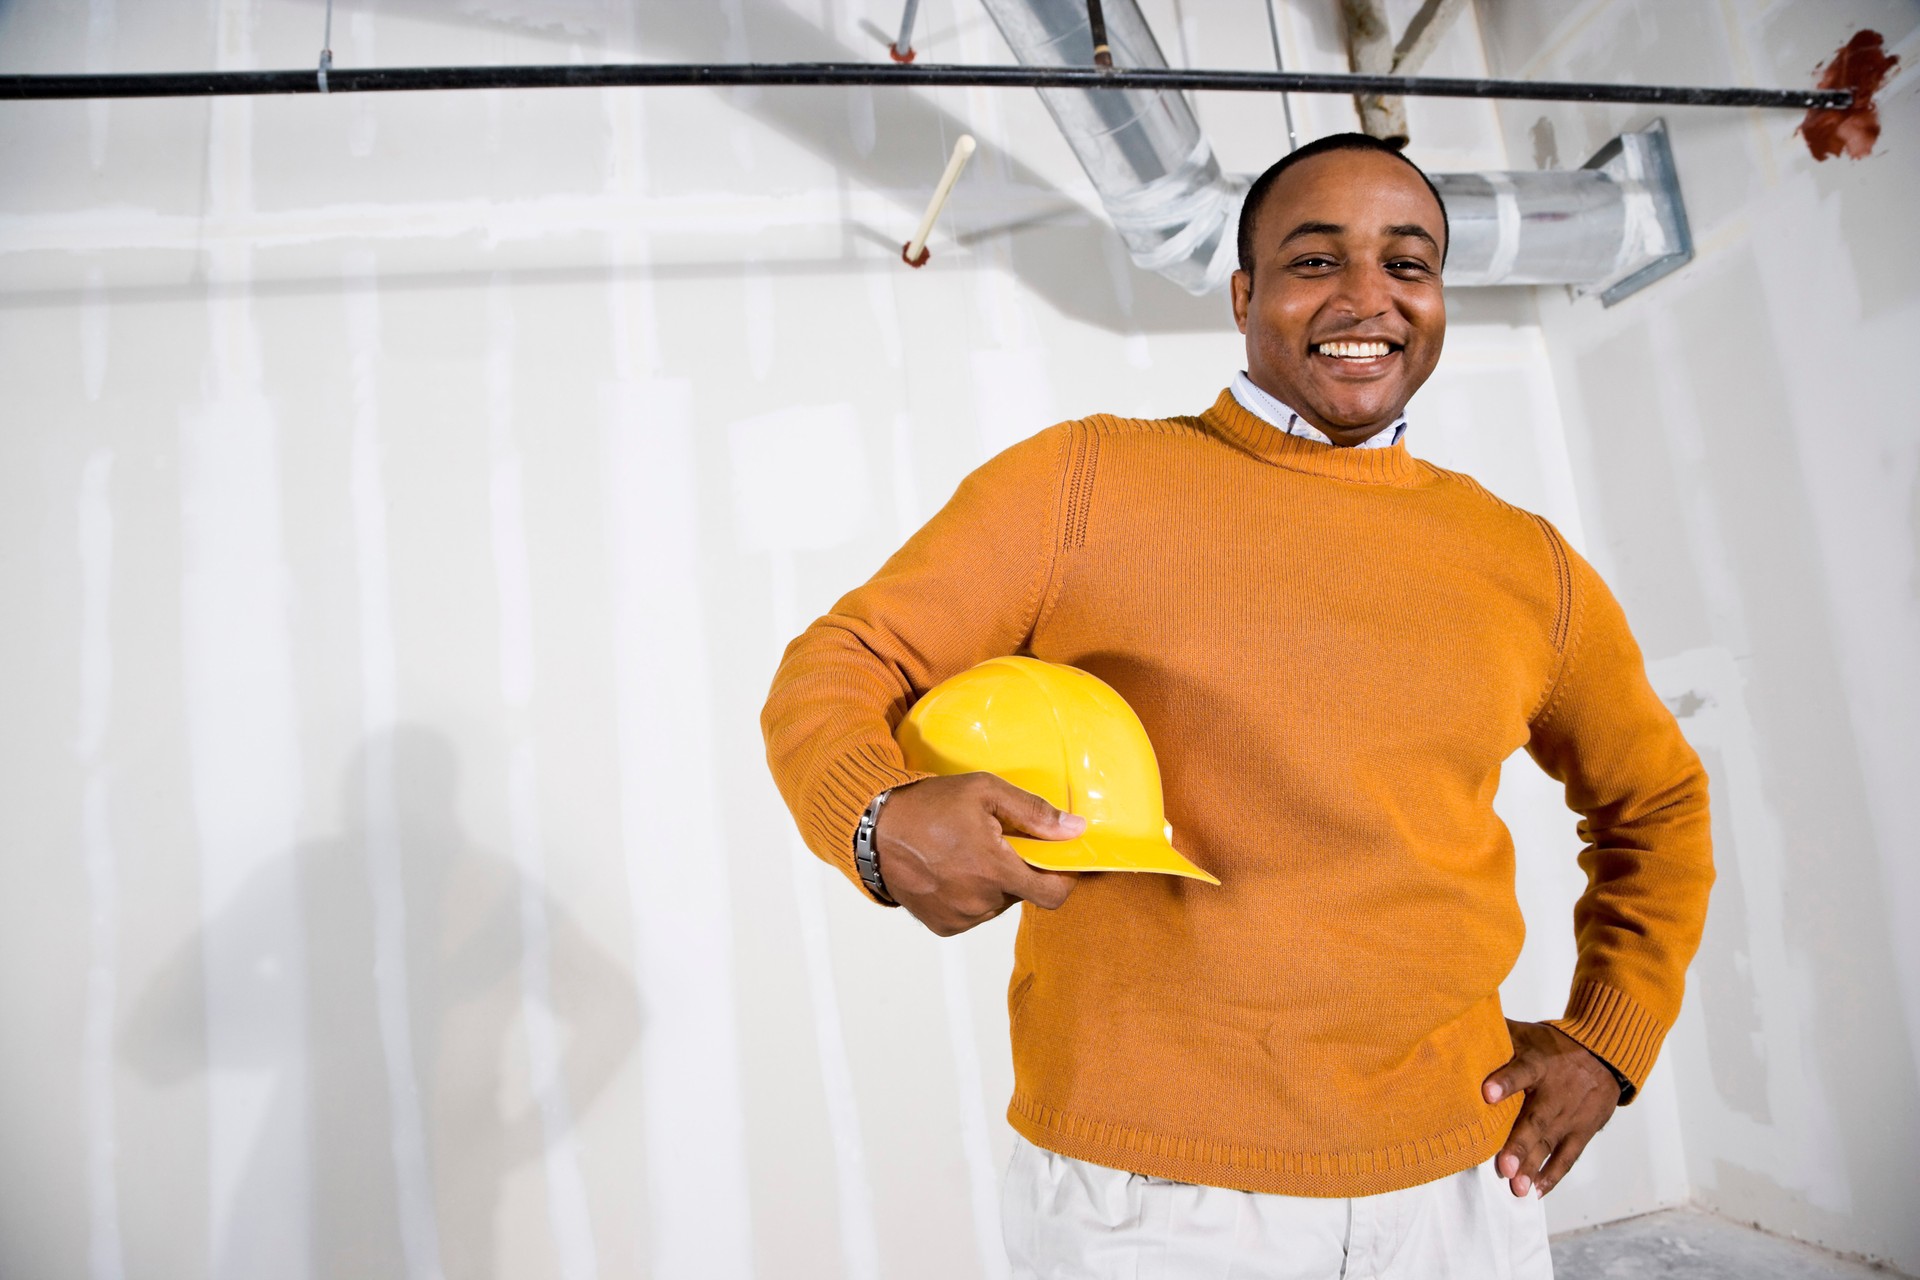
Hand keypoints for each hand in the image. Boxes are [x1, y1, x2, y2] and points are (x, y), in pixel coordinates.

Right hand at [874, 773, 1083, 936]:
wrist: (873, 831)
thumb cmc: (928, 806)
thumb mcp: (984, 791)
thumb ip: (1034, 812)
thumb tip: (1076, 829)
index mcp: (994, 870)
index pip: (1052, 894)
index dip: (1064, 878)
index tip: (1060, 862)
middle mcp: (978, 901)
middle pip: (1023, 894)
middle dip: (1019, 870)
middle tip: (999, 843)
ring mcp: (960, 917)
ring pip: (998, 904)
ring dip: (995, 884)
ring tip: (969, 854)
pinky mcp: (943, 926)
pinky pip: (973, 914)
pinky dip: (972, 896)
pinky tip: (953, 871)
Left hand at [1482, 1019, 1619, 1196]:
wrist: (1605, 1055)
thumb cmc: (1553, 1045)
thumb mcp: (1526, 1033)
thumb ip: (1495, 1033)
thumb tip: (1455, 1019)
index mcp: (1539, 1063)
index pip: (1522, 1070)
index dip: (1506, 1082)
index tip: (1486, 1093)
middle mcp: (1556, 1092)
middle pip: (1537, 1119)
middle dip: (1520, 1144)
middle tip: (1504, 1167)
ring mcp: (1571, 1115)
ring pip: (1551, 1144)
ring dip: (1533, 1166)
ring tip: (1517, 1187)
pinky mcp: (1583, 1131)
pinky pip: (1568, 1156)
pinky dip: (1554, 1175)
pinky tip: (1536, 1191)